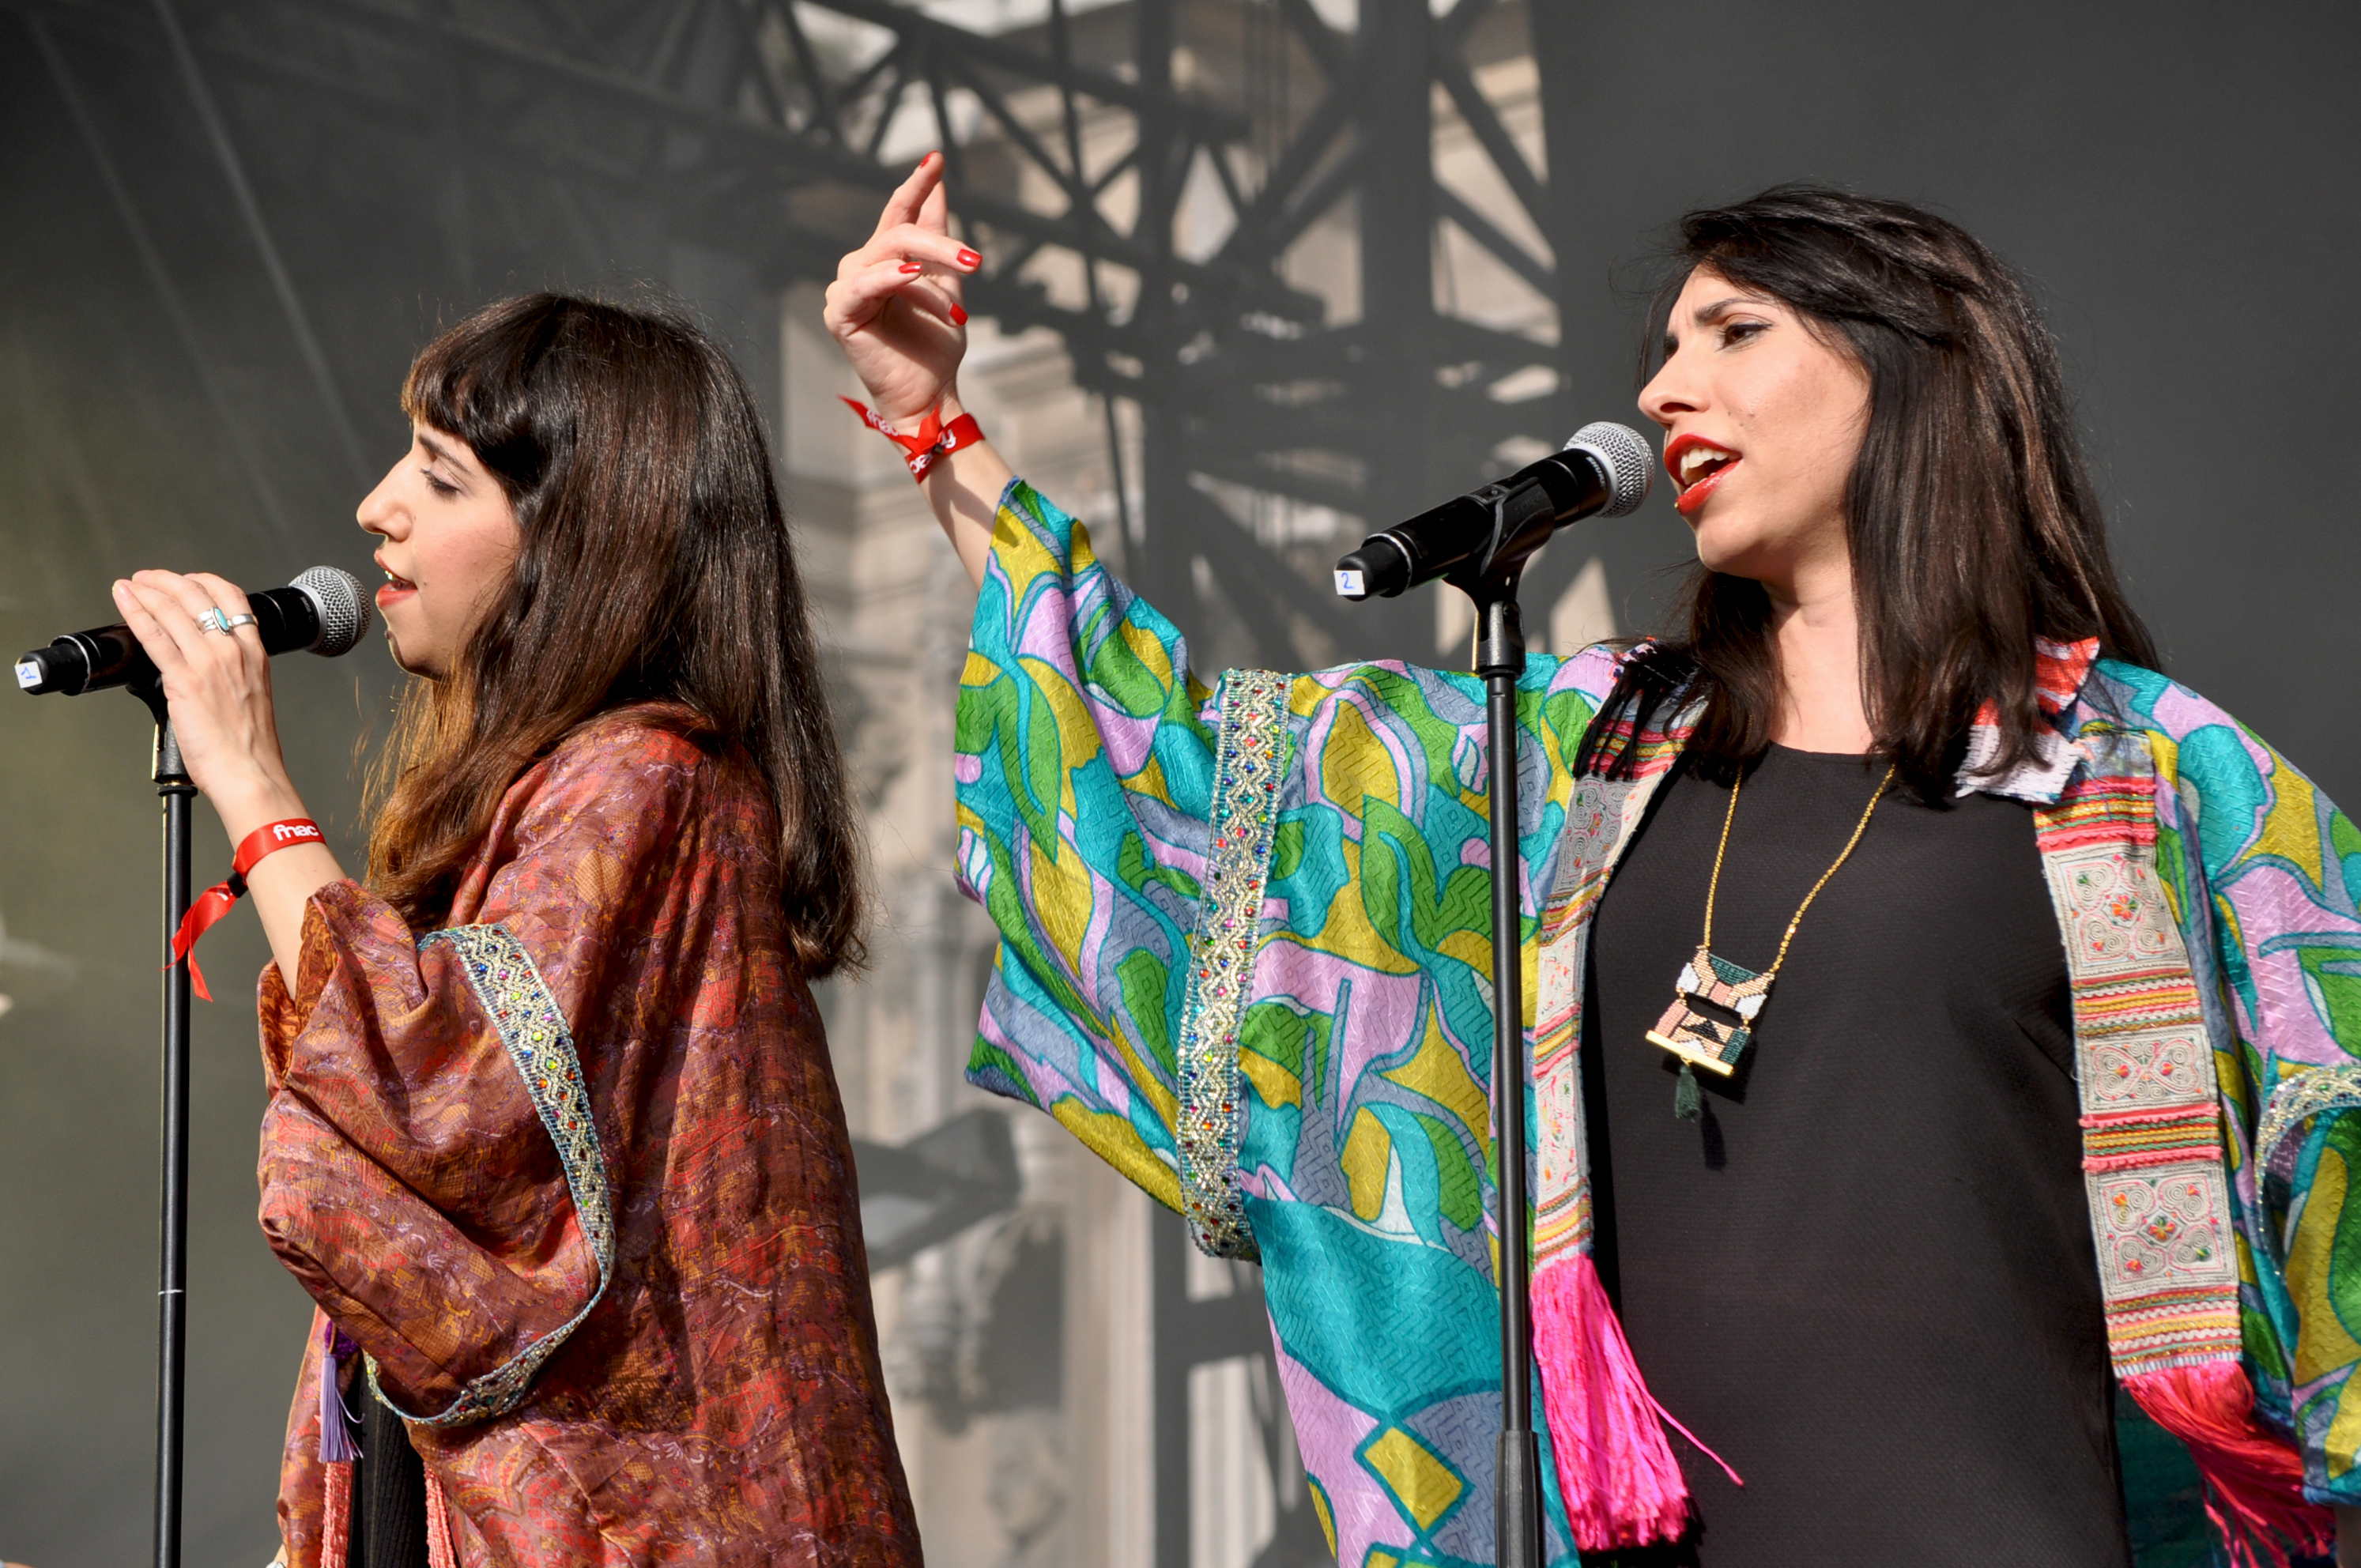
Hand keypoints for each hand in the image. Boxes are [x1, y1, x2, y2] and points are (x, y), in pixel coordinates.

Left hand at [112, 569, 343, 991]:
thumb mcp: (251, 700)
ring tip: (132, 584)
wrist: (252, 774)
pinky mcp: (184, 679)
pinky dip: (137, 612)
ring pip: (174, 610)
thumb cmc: (252, 750)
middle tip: (150, 577)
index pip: (234, 599)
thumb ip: (229, 678)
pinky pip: (155, 636)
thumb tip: (201, 671)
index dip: (206, 581)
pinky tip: (125, 601)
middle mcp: (234, 651)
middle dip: (170, 580)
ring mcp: (209, 663)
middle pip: (200, 596)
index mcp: (255, 655)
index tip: (188, 580)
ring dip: (148, 589)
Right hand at [824, 152, 979, 426]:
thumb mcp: (946, 283)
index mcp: (885, 259)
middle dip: (941, 244)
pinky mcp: (839, 313)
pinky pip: (863, 284)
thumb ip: (940, 237)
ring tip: (957, 301)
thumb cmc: (935, 345)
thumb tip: (940, 184)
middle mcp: (861, 267)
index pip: (899, 212)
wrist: (930, 393)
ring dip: (929, 272)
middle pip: (900, 233)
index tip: (937, 157)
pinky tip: (912, 275)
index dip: (917, 184)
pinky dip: (890, 277)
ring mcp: (846, 289)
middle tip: (976, 261)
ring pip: (888, 255)